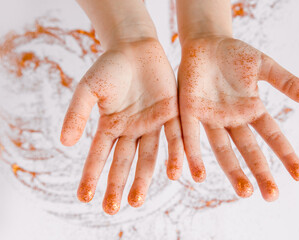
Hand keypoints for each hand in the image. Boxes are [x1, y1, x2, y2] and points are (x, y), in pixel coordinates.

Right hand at [60, 38, 183, 213]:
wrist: (136, 47)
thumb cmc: (109, 66)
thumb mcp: (88, 89)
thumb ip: (76, 114)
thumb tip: (64, 143)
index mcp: (111, 126)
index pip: (99, 156)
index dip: (91, 176)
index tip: (84, 198)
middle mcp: (132, 130)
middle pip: (124, 162)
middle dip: (117, 184)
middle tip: (112, 208)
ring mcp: (153, 124)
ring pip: (150, 156)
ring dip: (144, 178)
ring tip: (137, 200)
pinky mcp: (172, 114)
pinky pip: (175, 137)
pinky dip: (175, 154)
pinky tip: (175, 172)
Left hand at [178, 37, 298, 200]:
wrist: (206, 43)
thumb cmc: (235, 55)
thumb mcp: (264, 66)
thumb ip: (286, 81)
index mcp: (250, 109)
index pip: (272, 135)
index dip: (285, 154)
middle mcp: (231, 119)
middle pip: (248, 149)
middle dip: (260, 171)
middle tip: (272, 196)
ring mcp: (210, 117)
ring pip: (221, 149)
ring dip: (231, 170)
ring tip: (244, 192)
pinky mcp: (189, 111)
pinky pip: (190, 136)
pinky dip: (193, 155)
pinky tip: (197, 175)